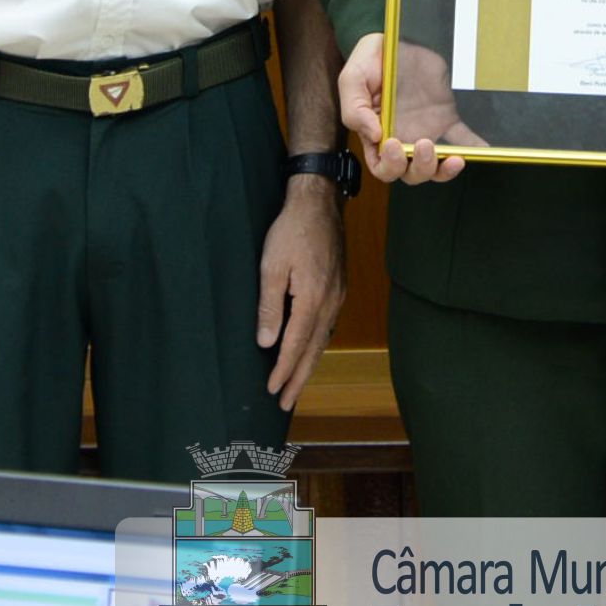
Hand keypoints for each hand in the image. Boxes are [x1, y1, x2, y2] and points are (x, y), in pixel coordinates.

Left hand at [256, 181, 347, 407]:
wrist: (319, 201)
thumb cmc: (291, 230)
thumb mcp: (271, 266)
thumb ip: (269, 306)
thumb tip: (267, 342)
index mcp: (312, 299)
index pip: (295, 345)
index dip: (283, 371)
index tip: (272, 391)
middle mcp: (330, 302)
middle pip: (313, 350)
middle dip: (299, 379)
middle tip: (286, 403)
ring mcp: (337, 295)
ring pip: (322, 339)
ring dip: (308, 364)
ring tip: (296, 385)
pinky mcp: (338, 287)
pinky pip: (328, 325)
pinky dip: (317, 344)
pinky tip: (310, 349)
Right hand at [339, 34, 478, 182]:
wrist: (394, 40)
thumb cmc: (369, 62)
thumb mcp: (352, 79)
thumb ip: (355, 108)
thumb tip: (375, 136)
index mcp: (378, 134)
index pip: (382, 167)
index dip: (389, 165)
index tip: (393, 144)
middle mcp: (403, 138)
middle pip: (411, 173)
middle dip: (420, 168)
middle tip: (424, 145)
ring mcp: (427, 130)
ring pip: (436, 165)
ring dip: (444, 169)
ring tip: (453, 158)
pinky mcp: (446, 118)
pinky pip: (462, 138)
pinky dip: (472, 146)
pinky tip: (482, 148)